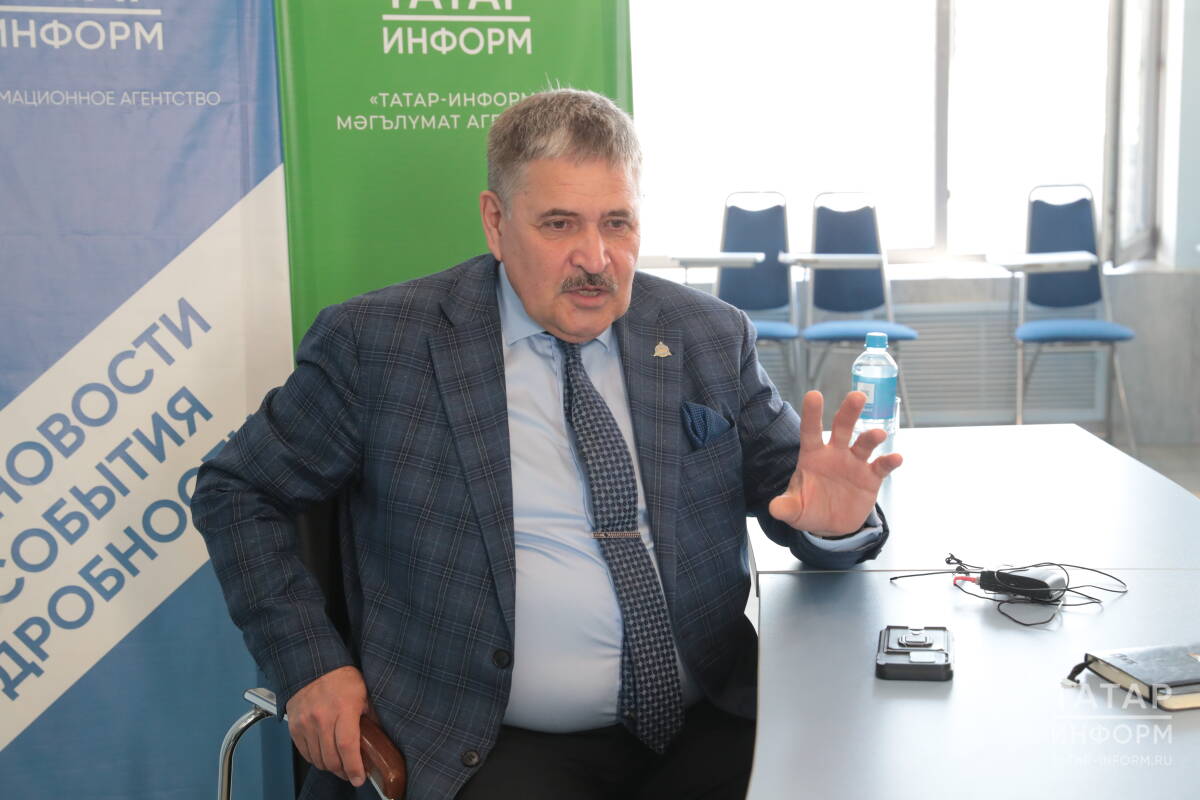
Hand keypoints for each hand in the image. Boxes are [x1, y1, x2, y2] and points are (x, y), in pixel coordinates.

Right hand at [285, 666, 370, 786]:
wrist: (313, 666)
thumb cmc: (343, 680)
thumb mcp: (364, 694)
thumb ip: (371, 716)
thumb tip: (381, 738)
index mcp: (344, 709)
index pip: (348, 747)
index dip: (354, 767)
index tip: (359, 778)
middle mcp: (322, 718)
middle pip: (332, 758)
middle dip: (343, 771)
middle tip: (351, 773)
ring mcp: (306, 723)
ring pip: (318, 759)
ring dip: (330, 767)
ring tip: (339, 765)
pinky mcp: (294, 727)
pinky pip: (305, 753)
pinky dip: (315, 759)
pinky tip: (324, 756)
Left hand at [768, 391, 902, 534]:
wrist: (830, 524)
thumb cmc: (808, 508)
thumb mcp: (794, 510)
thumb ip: (786, 507)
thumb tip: (774, 509)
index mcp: (813, 455)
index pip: (810, 431)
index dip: (812, 414)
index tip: (814, 395)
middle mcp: (835, 453)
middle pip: (842, 427)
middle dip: (849, 412)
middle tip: (857, 396)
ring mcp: (855, 463)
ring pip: (864, 443)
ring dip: (871, 437)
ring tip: (877, 435)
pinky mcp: (871, 477)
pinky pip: (881, 466)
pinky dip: (889, 462)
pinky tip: (896, 458)